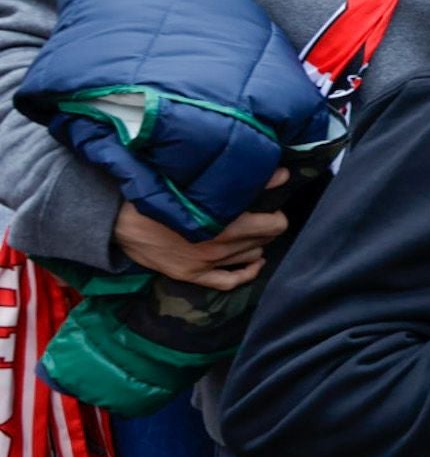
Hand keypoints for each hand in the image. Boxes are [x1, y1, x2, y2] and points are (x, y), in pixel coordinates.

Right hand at [114, 168, 288, 290]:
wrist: (119, 219)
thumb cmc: (159, 193)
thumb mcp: (200, 184)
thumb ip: (244, 181)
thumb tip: (282, 174)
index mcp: (224, 223)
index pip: (272, 225)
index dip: (276, 213)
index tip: (273, 203)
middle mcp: (219, 247)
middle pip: (263, 240)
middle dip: (267, 226)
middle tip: (264, 214)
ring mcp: (205, 264)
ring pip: (250, 257)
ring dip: (257, 245)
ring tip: (255, 231)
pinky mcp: (191, 275)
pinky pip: (229, 282)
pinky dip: (246, 273)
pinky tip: (255, 262)